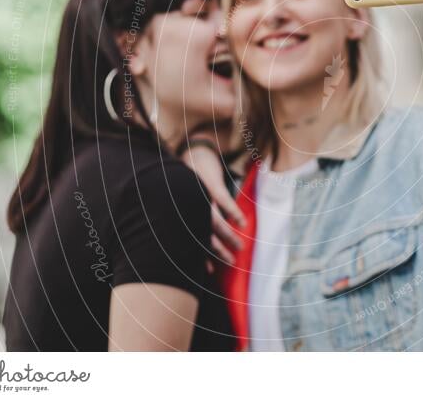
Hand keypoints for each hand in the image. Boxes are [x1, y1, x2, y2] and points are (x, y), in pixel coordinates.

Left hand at [182, 141, 245, 269]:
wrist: (192, 152)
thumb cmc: (189, 178)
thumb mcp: (186, 199)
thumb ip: (190, 218)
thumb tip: (202, 240)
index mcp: (180, 213)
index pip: (187, 239)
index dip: (196, 256)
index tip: (206, 270)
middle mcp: (186, 206)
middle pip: (201, 234)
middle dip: (217, 251)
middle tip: (231, 263)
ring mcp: (198, 194)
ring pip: (214, 220)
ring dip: (228, 236)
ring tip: (240, 247)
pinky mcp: (210, 182)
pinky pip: (223, 200)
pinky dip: (233, 212)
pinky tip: (242, 223)